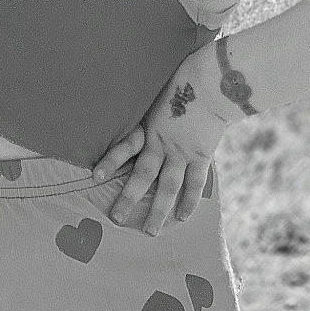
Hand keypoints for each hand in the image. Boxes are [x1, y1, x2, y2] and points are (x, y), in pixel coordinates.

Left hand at [91, 45, 239, 233]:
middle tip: (117, 219)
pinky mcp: (201, 155)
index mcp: (148, 126)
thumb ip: (144, 108)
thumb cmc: (184, 79)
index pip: (125, 147)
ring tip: (151, 232)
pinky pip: (194, 183)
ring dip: (159, 211)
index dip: (110, 162)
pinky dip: (189, 201)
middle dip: (129, 198)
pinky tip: (182, 217)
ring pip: (168, 187)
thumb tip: (129, 101)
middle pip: (142, 176)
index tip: (95, 176)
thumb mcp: (156, 91)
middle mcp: (162, 143)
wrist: (214, 81)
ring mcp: (182, 152)